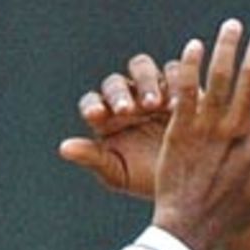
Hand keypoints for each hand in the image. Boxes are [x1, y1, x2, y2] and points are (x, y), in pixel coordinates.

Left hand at [59, 53, 174, 198]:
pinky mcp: (179, 85)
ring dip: (146, 83)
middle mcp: (126, 97)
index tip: (97, 116)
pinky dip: (175, 82)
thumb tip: (64, 148)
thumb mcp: (118, 174)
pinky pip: (174, 72)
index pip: (92, 103)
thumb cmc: (144, 178)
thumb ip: (92, 158)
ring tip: (155, 105)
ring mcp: (151, 88)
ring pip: (142, 68)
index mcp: (106, 117)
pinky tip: (178, 104)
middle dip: (120, 94)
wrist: (185, 180)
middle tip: (128, 111)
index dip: (92, 106)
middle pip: (116, 82)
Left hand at [152, 19, 249, 249]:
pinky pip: (187, 90)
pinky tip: (194, 47)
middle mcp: (238, 134)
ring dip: (228, 48)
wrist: (190, 230)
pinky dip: (190, 66)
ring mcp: (208, 130)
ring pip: (220, 78)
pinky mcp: (180, 130)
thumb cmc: (233, 216)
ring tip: (232, 27)